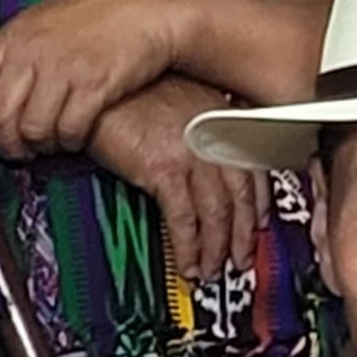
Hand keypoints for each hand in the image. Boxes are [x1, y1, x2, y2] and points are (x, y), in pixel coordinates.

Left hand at [0, 0, 195, 157]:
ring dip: (41, 143)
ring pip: (32, 129)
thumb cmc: (99, 17)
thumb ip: (15, 54)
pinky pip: (69, 131)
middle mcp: (33, 51)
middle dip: (5, 141)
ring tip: (53, 137)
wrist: (149, 10)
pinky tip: (78, 133)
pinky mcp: (93, 85)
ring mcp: (62, 68)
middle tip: (18, 148)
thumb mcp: (45, 24)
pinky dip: (71, 141)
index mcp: (15, 35)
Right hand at [87, 80, 268, 279]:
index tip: (257, 224)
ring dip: (217, 248)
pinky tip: (186, 262)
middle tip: (242, 260)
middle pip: (242, 194)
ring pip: (217, 212)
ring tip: (212, 270)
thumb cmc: (130, 90)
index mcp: (220, 116)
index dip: (258, 202)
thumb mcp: (178, 100)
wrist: (99, 86)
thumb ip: (199, 128)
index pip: (254, 166)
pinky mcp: (163, 169)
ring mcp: (191, 152)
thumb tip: (205, 161)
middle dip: (244, 234)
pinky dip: (188, 247)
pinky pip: (184, 219)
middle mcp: (213, 133)